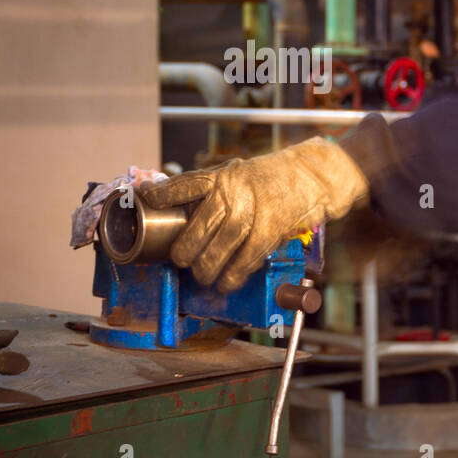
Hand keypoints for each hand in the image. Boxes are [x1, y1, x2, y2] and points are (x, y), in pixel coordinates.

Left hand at [139, 138, 368, 291]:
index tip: (144, 199)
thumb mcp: (238, 174)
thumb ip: (213, 193)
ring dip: (208, 266)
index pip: (187, 184)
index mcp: (222, 175)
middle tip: (180, 260)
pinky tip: (227, 282)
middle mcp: (234, 191)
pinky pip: (247, 257)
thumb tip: (182, 214)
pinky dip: (235, 274)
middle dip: (186, 248)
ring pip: (221, 245)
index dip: (164, 193)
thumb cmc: (271, 178)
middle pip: (200, 224)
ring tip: (203, 276)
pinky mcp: (272, 227)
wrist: (312, 175)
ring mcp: (253, 209)